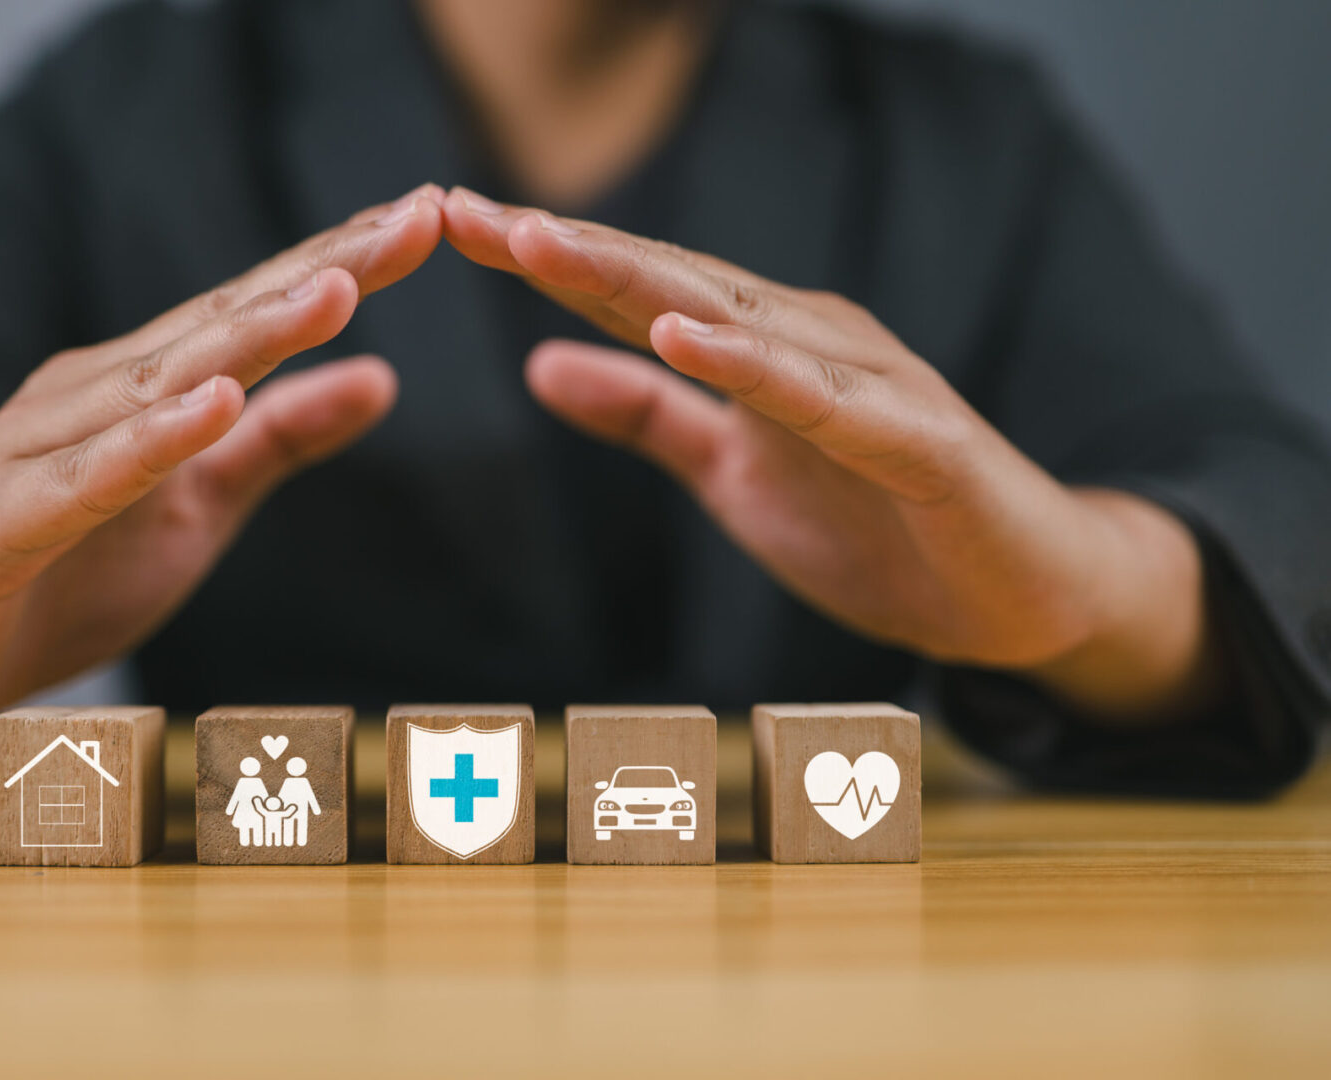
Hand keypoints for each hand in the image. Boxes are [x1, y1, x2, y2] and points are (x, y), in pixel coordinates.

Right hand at [0, 185, 444, 750]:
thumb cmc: (61, 572)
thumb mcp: (201, 506)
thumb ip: (280, 441)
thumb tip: (384, 376)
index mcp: (144, 385)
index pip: (256, 311)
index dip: (345, 263)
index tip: (430, 216)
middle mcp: (92, 394)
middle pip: (221, 323)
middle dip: (324, 269)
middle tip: (417, 218)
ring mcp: (39, 451)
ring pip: (157, 385)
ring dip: (247, 336)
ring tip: (334, 291)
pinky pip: (82, 481)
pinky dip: (146, 444)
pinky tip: (208, 408)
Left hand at [443, 188, 1215, 719]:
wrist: (1019, 591)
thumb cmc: (877, 524)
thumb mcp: (730, 474)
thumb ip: (647, 417)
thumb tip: (543, 366)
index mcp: (756, 347)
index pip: (633, 291)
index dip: (543, 259)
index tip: (450, 224)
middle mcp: (806, 341)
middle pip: (668, 283)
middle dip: (563, 247)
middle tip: (463, 210)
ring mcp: (866, 382)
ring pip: (736, 321)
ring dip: (638, 281)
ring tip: (544, 245)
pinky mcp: (920, 440)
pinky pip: (828, 402)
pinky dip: (758, 368)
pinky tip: (688, 336)